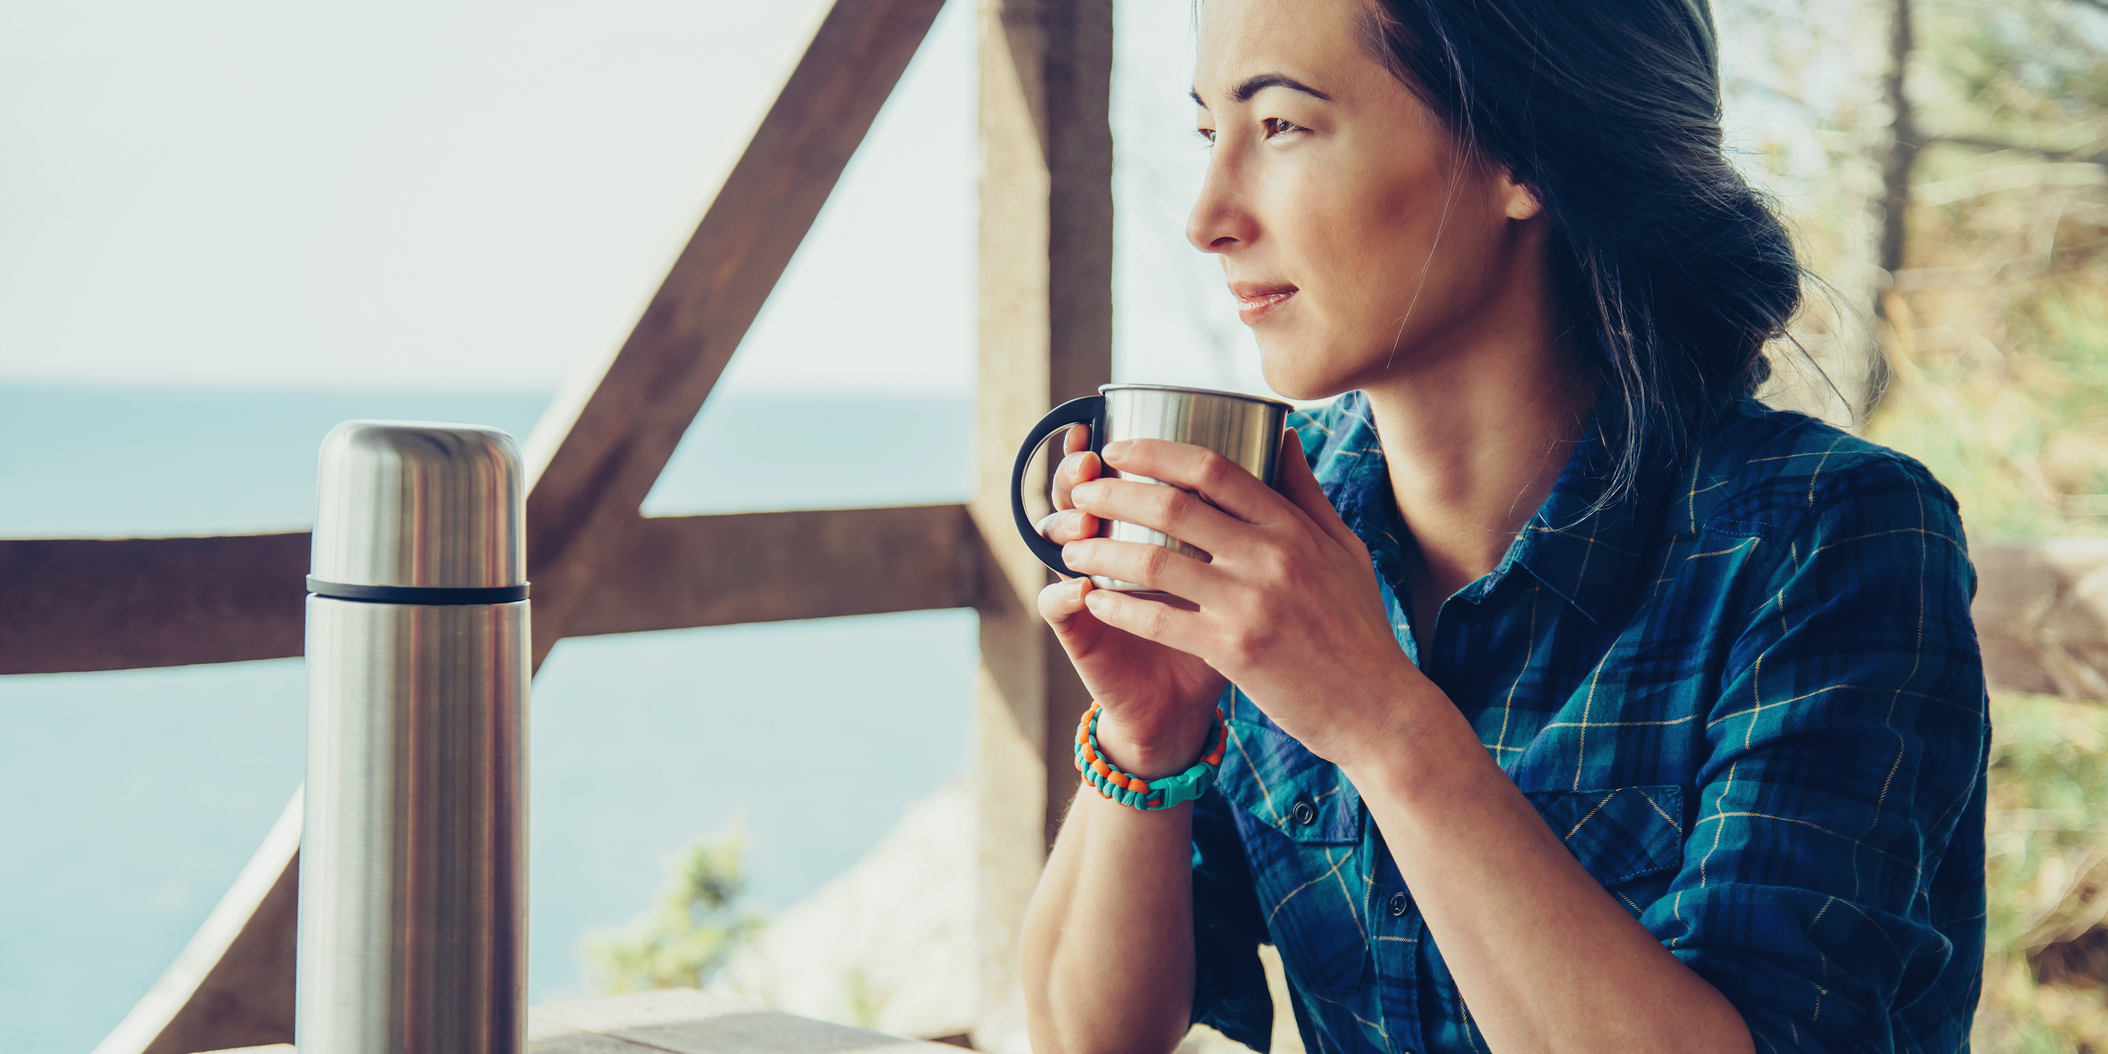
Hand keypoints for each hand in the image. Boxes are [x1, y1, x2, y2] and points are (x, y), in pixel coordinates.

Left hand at [1059, 430, 1420, 767]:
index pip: (1213, 469)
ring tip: (1072, 548)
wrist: (1378, 708)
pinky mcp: (1235, 650)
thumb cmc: (1359, 629)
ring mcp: (1252, 603)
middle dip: (1113, 494)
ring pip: (1154, 559)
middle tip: (1080, 498)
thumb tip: (1284, 435)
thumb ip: (1306, 493)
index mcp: (1293, 527)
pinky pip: (1158, 618)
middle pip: (1172, 504)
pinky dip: (1118, 605)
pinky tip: (1093, 599)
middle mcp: (1271, 556)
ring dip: (1102, 550)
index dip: (1154, 452)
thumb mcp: (1343, 550)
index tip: (1116, 449)